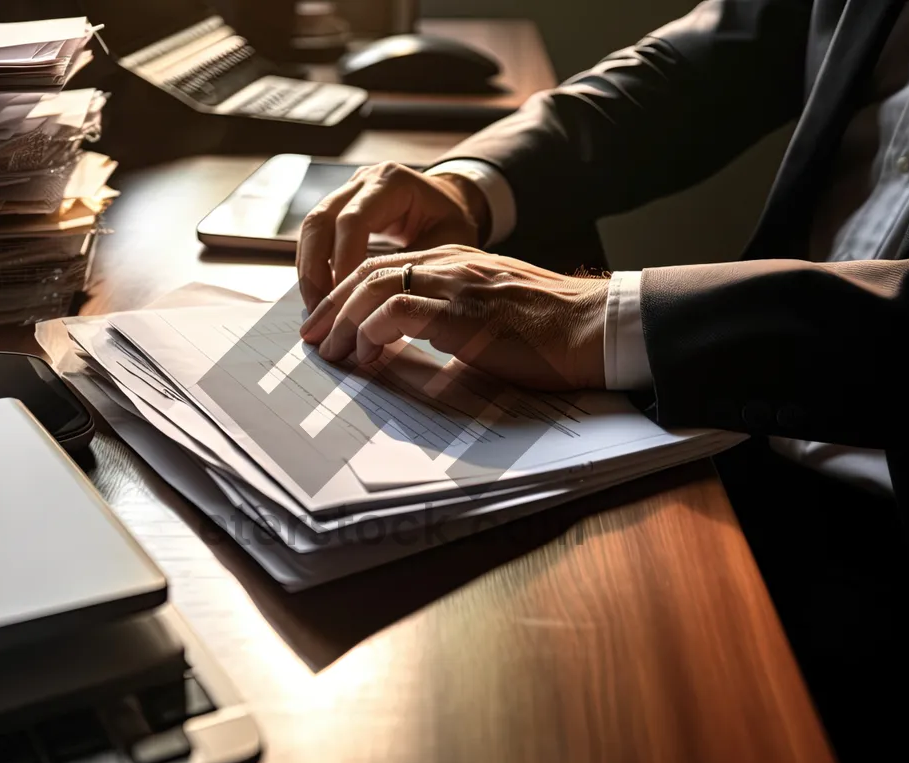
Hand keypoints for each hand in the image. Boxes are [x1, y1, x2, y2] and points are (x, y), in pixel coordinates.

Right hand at [296, 162, 489, 312]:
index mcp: (392, 183)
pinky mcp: (339, 207)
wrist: (450, 201)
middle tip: (320, 310)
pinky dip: (313, 265)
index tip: (348, 301)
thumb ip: (415, 268)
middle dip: (315, 269)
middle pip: (320, 220)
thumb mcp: (448, 243)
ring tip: (317, 308)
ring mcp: (347, 191)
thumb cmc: (452, 222)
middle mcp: (364, 180)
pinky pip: (315, 235)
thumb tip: (384, 307)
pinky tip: (322, 295)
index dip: (345, 262)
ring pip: (311, 228)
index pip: (353, 221)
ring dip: (308, 270)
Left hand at [298, 245, 608, 390]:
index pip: (386, 264)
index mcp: (459, 261)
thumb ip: (459, 315)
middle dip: (332, 305)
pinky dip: (371, 333)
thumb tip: (421, 344)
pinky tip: (364, 354)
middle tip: (312, 336)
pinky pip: (398, 311)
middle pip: (369, 271)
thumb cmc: (555, 331)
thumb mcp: (497, 311)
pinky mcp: (463, 313)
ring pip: (375, 288)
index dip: (349, 292)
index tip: (329, 320)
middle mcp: (452, 264)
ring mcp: (456, 285)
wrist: (597, 328)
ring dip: (343, 323)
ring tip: (329, 353)